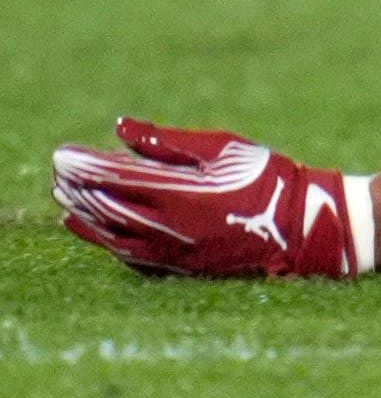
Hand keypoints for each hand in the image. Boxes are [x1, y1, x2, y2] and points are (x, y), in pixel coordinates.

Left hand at [51, 121, 360, 277]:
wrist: (304, 225)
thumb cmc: (268, 177)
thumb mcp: (223, 148)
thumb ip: (168, 141)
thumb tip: (121, 129)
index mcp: (177, 193)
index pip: (114, 178)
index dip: (86, 165)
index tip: (64, 154)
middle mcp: (167, 227)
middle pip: (106, 209)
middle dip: (79, 190)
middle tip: (60, 175)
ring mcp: (172, 253)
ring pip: (112, 237)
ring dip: (85, 219)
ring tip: (66, 204)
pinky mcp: (180, 268)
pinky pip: (132, 258)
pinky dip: (108, 243)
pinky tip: (98, 233)